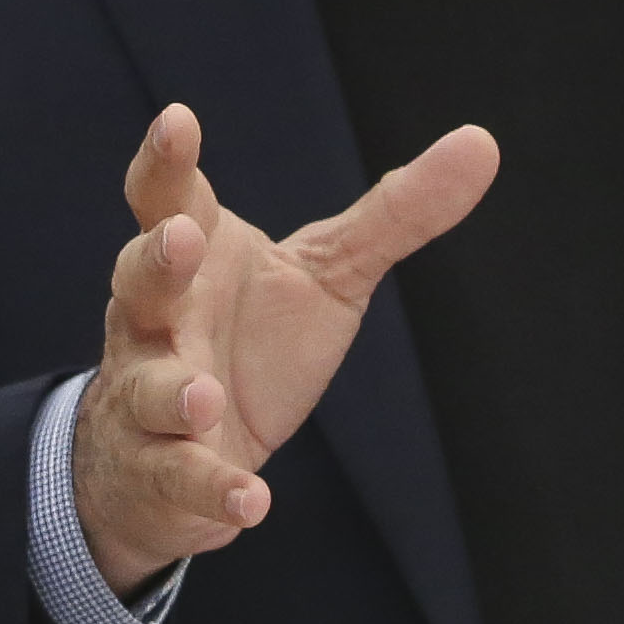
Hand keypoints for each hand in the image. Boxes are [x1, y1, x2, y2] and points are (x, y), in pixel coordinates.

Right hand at [72, 101, 498, 594]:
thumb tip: (484, 141)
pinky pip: (181, 480)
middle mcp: (157, 320)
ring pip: (146, 388)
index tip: (179, 119)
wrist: (183, 454)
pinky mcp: (163, 473)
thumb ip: (396, 212)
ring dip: (173, 393)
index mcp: (194, 255)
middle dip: (156, 260)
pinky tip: (252, 504)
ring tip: (204, 396)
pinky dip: (213, 491)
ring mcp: (149, 397)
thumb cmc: (251, 339)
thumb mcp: (328, 273)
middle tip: (183, 240)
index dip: (168, 161)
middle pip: (139, 280)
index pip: (170, 197)